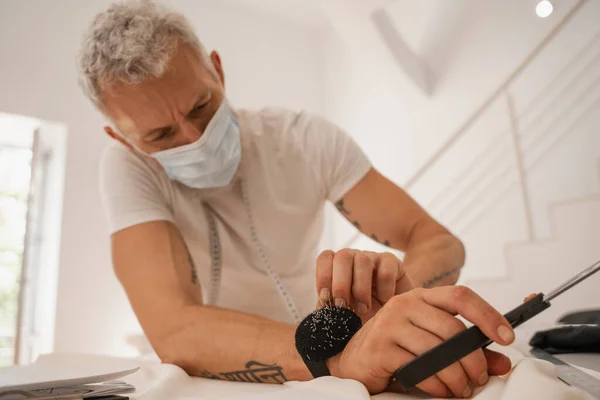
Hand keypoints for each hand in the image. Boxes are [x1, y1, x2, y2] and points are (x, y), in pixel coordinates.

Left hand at [316, 249, 413, 320]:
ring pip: (363, 259)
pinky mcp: (394, 264)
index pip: (325, 258)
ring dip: (361, 287)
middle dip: (340, 283)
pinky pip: (386, 266)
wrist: (395, 324)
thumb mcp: (341, 321)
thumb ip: (327, 316)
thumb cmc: (364, 322)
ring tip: (365, 308)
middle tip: (345, 307)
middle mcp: (354, 260)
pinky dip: (383, 287)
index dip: (323, 276)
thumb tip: (311, 323)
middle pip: (342, 256)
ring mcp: (374, 259)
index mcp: (338, 269)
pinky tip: (385, 301)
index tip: (326, 299)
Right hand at [327, 286, 514, 396]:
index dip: (487, 314)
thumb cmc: (395, 348)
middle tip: (478, 378)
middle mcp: (404, 304)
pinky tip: (442, 390)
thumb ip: (466, 350)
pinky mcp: (381, 348)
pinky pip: (420, 368)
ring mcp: (390, 324)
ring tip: (462, 389)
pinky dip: (437, 384)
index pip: (460, 295)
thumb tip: (502, 363)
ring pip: (438, 351)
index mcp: (420, 296)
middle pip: (452, 329)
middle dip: (474, 360)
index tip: (507, 337)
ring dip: (457, 377)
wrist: (353, 360)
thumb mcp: (432, 344)